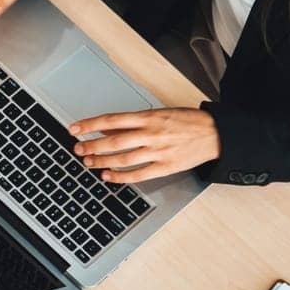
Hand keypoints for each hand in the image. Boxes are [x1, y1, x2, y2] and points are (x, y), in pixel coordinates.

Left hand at [71, 107, 219, 181]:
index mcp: (149, 117)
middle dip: (92, 146)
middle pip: (114, 141)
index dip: (90, 124)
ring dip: (102, 161)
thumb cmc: (186, 121)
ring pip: (123, 158)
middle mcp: (151, 134)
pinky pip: (139, 174)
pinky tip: (108, 176)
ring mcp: (158, 152)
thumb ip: (132, 122)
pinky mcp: (166, 167)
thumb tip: (106, 127)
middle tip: (77, 149)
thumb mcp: (158, 113)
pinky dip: (121, 176)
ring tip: (88, 163)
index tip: (74, 128)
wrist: (215, 133)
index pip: (112, 120)